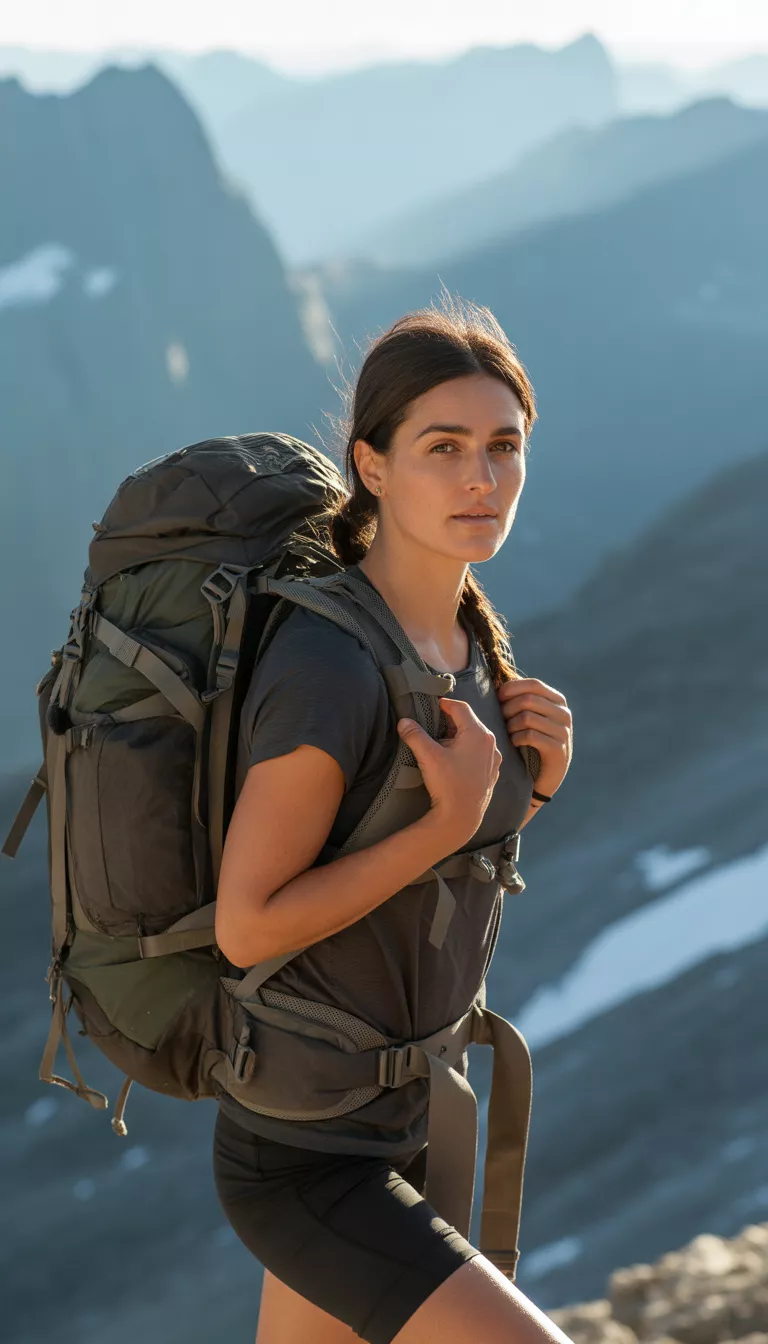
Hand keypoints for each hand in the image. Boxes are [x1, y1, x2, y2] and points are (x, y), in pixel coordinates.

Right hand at [397, 697, 500, 849]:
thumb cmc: (448, 785)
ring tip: (442, 743)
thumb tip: (404, 722)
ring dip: (459, 736)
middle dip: (451, 721)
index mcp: (478, 734)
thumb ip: (415, 735)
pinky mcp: (491, 773)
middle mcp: (490, 744)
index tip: (433, 705)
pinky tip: (454, 760)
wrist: (461, 818)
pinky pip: (479, 753)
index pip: (461, 707)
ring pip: (475, 738)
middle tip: (434, 723)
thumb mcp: (428, 756)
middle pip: (469, 722)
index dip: (445, 703)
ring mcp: (493, 760)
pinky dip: (467, 750)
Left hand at [497, 677, 572, 798]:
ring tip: (508, 732)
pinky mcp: (558, 750)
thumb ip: (521, 699)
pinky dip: (516, 738)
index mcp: (558, 701)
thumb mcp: (530, 716)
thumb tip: (496, 679)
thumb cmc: (531, 741)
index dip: (512, 688)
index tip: (498, 698)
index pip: (534, 685)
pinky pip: (529, 736)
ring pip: (527, 717)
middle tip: (500, 719)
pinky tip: (514, 742)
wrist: (544, 776)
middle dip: (508, 708)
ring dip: (510, 725)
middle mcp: (564, 714)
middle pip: (528, 700)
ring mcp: (563, 732)